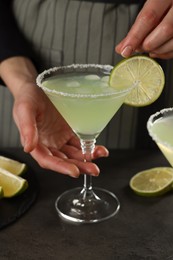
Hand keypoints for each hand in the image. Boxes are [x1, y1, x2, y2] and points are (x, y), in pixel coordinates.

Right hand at [0, 57, 108, 177]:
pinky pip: (80, 142)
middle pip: (64, 160)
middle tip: (94, 170)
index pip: (48, 160)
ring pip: (74, 153)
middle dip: (79, 166)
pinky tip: (99, 148)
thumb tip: (28, 148)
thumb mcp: (24, 110)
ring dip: (87, 157)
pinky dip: (90, 147)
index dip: (60, 167)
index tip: (74, 172)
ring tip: (101, 155)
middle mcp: (49, 145)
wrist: (36, 87)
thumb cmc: (27, 98)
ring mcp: (60, 140)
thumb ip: (27, 129)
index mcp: (36, 144)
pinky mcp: (69, 132)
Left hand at [116, 0, 172, 58]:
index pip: (149, 17)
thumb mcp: (152, 6)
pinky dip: (166, 53)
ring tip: (150, 48)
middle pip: (165, 30)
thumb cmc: (167, 3)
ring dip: (158, 50)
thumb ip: (138, 25)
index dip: (135, 36)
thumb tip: (123, 47)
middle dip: (148, 44)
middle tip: (140, 48)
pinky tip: (160, 49)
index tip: (125, 50)